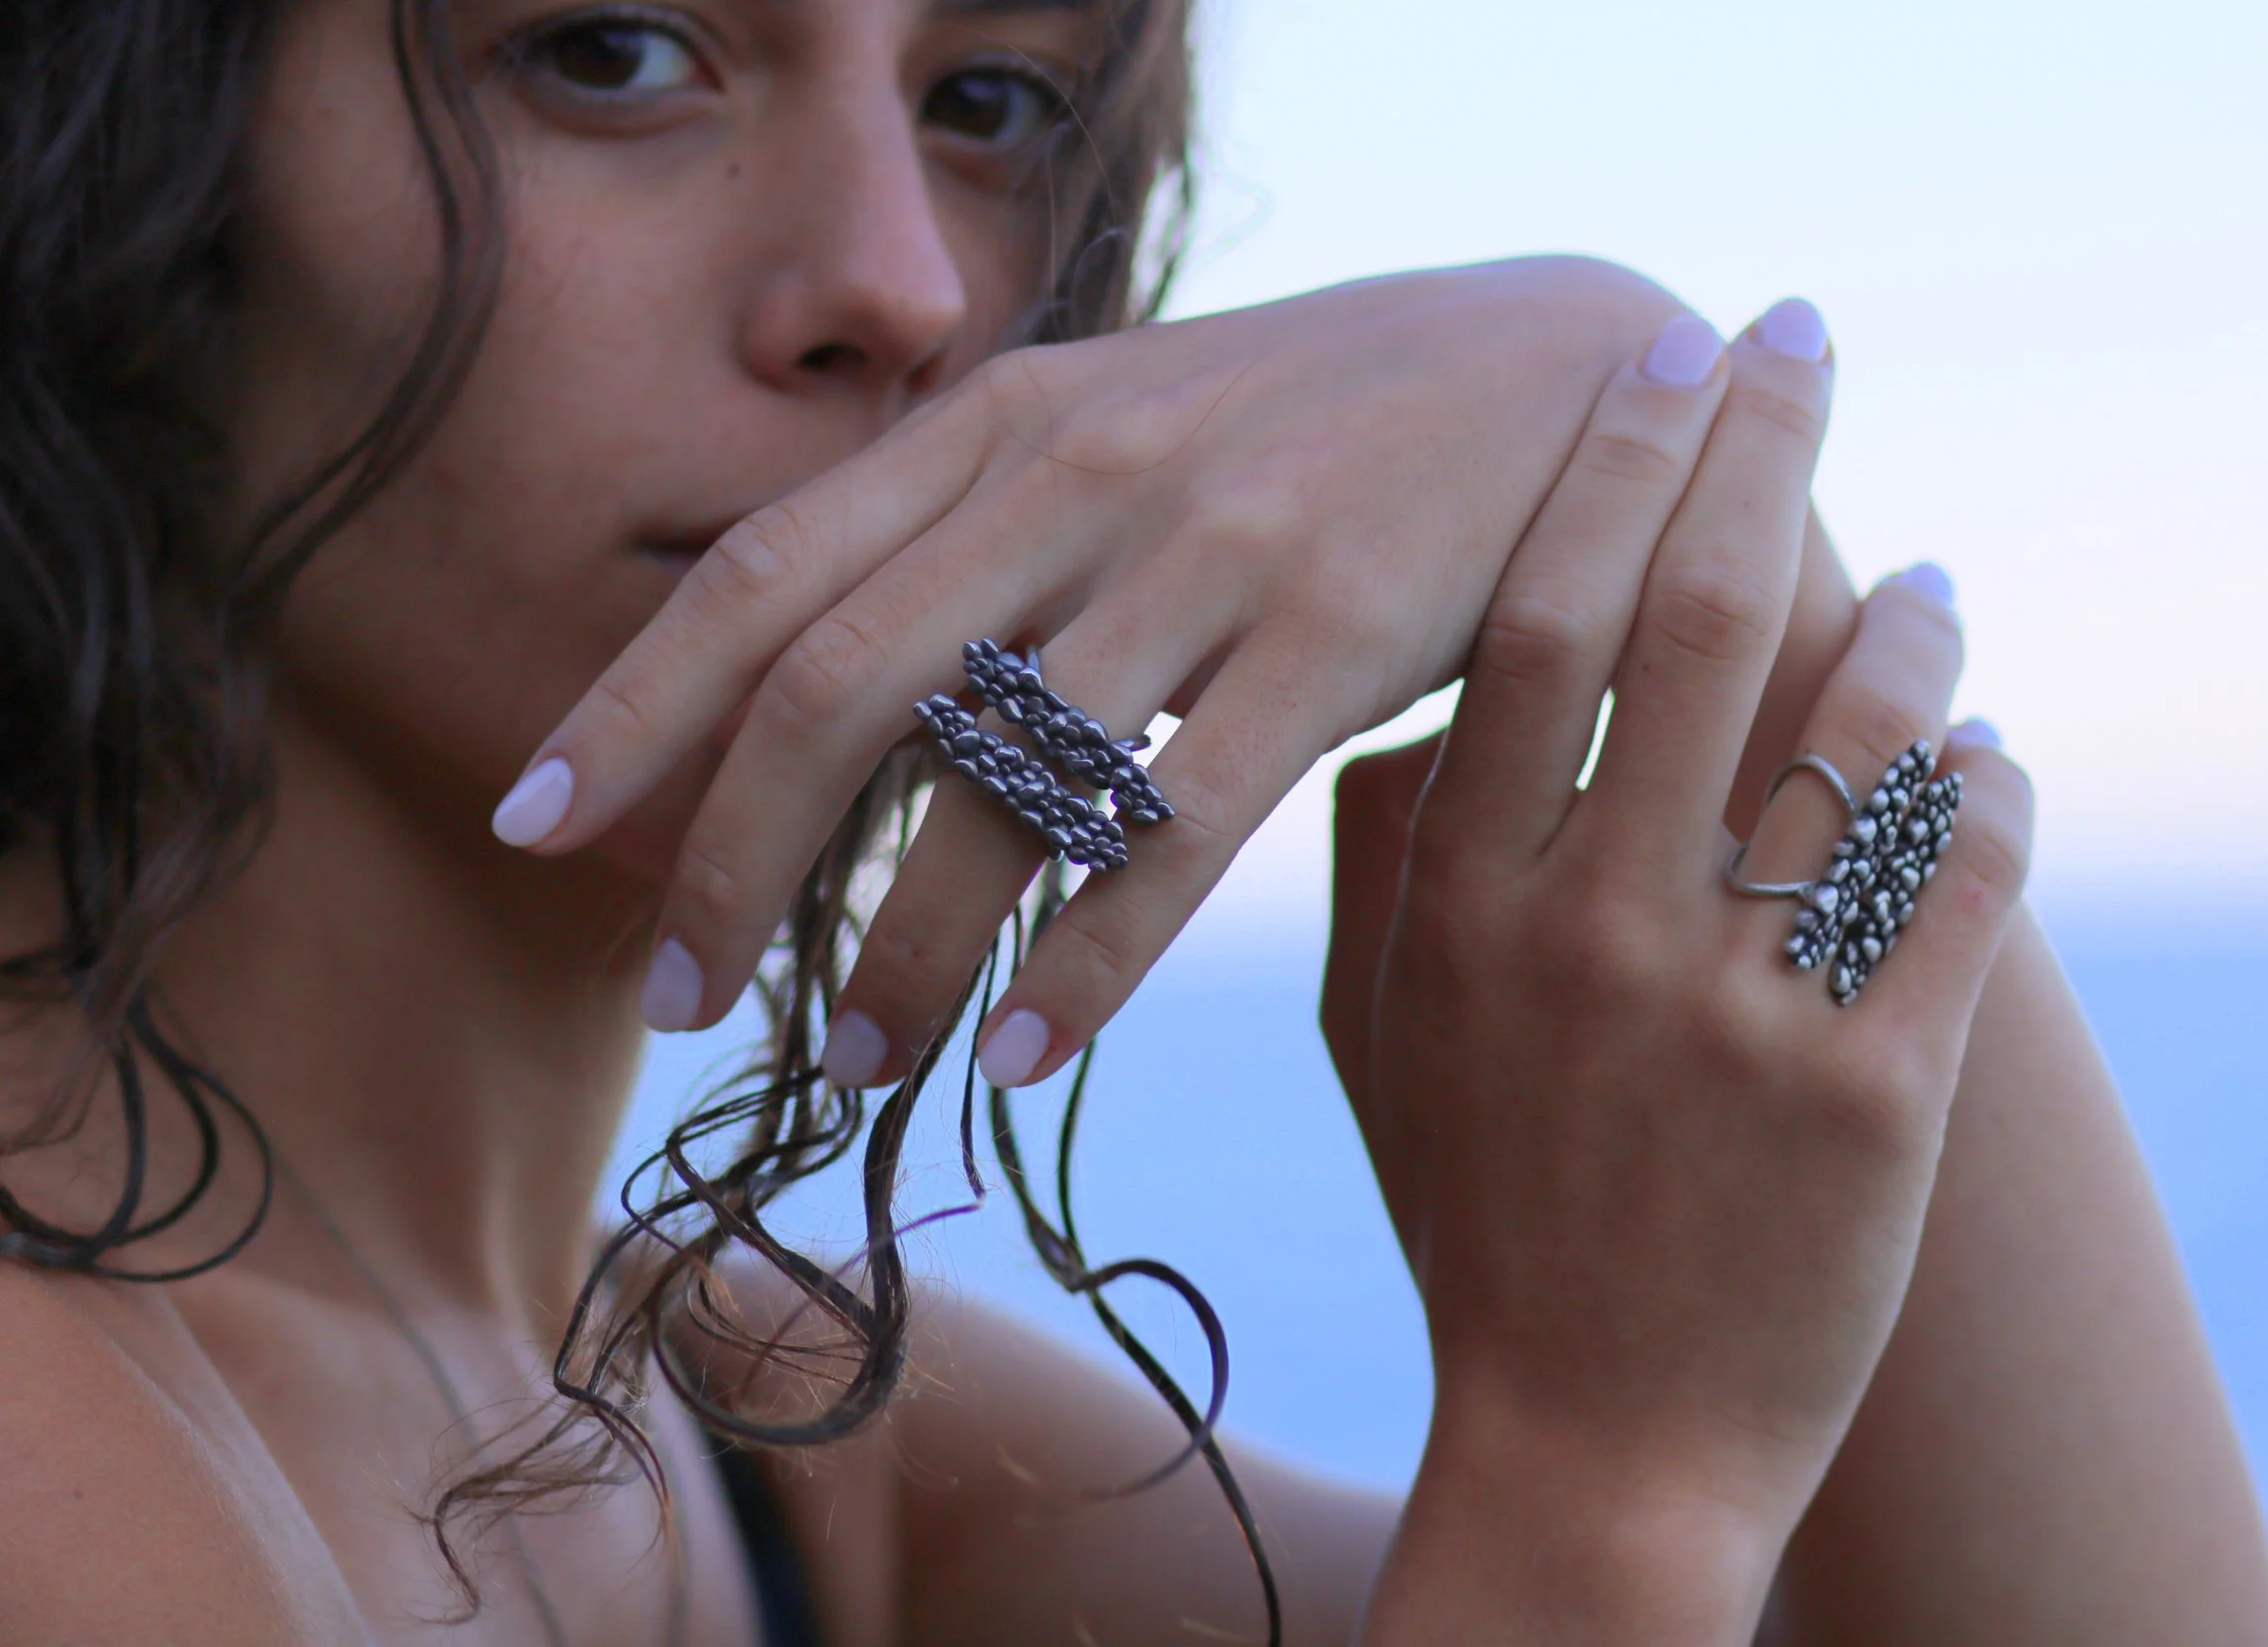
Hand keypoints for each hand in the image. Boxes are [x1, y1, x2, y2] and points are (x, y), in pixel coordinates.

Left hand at [492, 258, 1692, 1077]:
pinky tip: (1028, 1052)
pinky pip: (1174, 827)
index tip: (530, 826)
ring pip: (997, 778)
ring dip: (903, 945)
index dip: (632, 705)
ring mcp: (1209, 545)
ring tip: (863, 1060)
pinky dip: (1083, 960)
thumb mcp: (1132, 432)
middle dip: (732, 859)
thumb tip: (844, 690)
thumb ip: (988, 535)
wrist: (1584, 375)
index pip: (766, 568)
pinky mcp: (1338, 629)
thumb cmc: (1329, 431)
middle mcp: (1079, 468)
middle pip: (839, 684)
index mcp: (1005, 416)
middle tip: (680, 1001)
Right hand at [1317, 305, 2032, 1640]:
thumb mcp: (1377, 1046)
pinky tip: (1986, 752)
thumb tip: (1418, 727)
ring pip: (1855, 735)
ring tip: (1931, 580)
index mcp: (1464, 908)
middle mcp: (1591, 934)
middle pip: (1692, 626)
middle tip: (1795, 337)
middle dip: (1753, 448)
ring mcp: (1733, 1013)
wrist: (1594, 1452)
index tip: (1653, 361)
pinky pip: (1963, 880)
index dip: (1605, 470)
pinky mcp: (1872, 1096)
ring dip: (1910, 625)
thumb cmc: (1480, 1229)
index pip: (1533, 626)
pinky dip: (1991, 789)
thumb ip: (1382, 878)